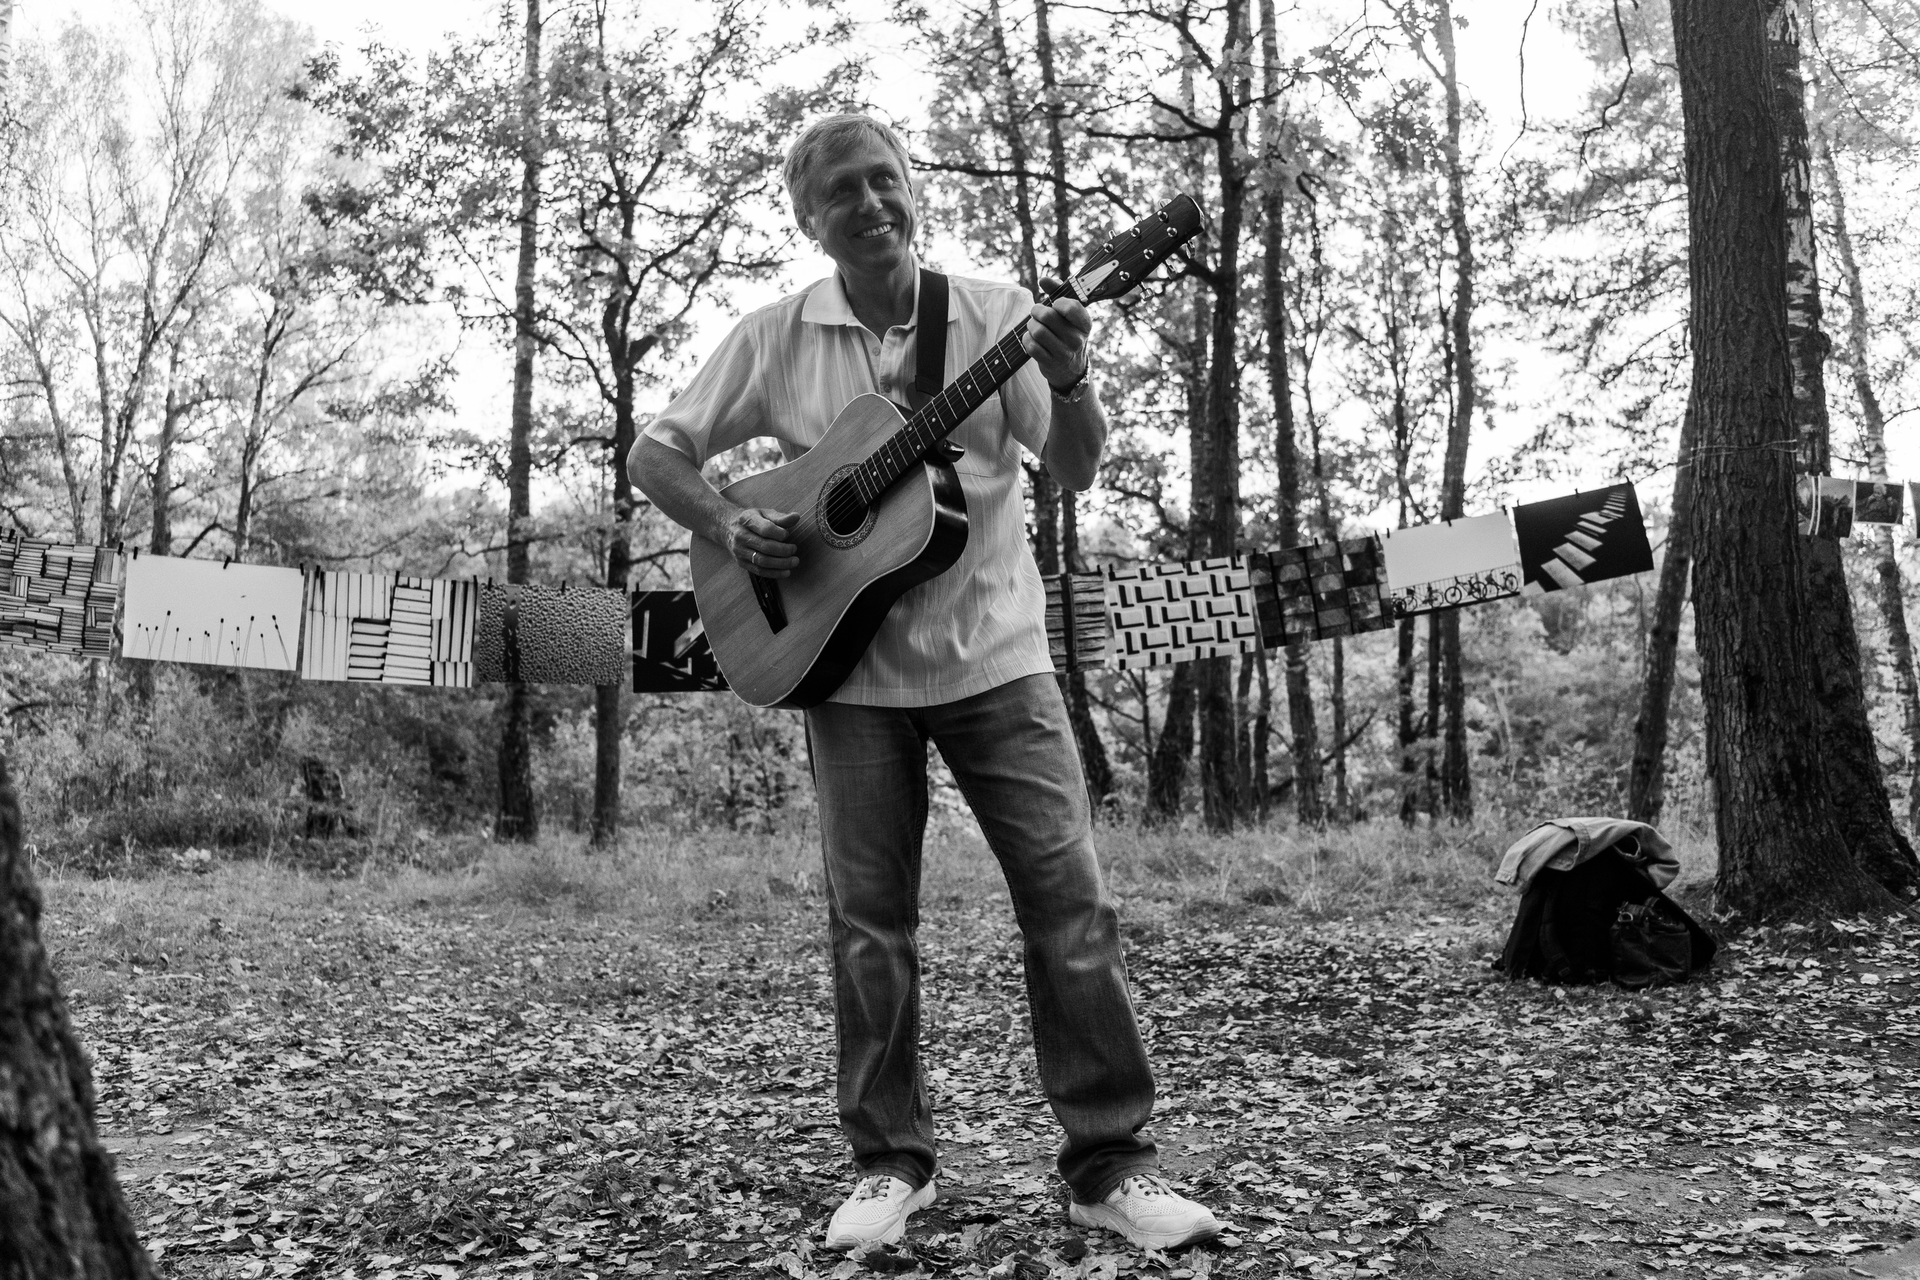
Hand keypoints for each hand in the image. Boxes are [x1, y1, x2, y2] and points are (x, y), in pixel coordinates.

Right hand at [722, 507, 800, 577]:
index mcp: (747, 520)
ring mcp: (740, 551)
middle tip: (794, 549)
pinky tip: (786, 572)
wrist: (729, 528)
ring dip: (781, 563)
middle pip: (765, 546)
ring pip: (762, 561)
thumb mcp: (764, 514)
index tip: (788, 535)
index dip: (779, 533)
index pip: (765, 529)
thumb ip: (780, 517)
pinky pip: (759, 571)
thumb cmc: (753, 520)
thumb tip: (796, 517)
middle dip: (783, 550)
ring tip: (794, 562)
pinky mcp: (741, 563)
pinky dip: (774, 573)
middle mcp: (741, 536)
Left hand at [1022, 275, 1091, 390]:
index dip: (1057, 302)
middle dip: (1037, 311)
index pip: (1070, 307)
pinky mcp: (1050, 363)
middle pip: (1048, 316)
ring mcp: (1064, 353)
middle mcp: (1077, 339)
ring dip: (1031, 325)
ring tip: (1034, 325)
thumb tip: (1044, 279)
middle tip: (1036, 312)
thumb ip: (1057, 291)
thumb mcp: (1069, 313)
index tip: (1055, 304)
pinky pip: (1031, 346)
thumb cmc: (1067, 331)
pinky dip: (1027, 339)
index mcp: (1085, 324)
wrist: (1070, 368)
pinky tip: (1032, 338)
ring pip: (1037, 331)